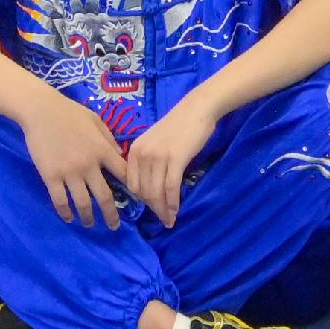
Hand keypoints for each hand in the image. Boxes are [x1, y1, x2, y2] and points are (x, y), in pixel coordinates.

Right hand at [23, 97, 132, 231]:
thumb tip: (120, 159)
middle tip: (114, 226)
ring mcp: (69, 172)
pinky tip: (69, 218)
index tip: (135, 201)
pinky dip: (65, 213)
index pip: (123, 174)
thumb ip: (109, 141)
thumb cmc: (70, 112)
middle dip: (111, 215)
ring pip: (83, 203)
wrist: (41, 110)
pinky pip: (60, 201)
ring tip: (90, 224)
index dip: (132, 189)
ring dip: (88, 217)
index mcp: (102, 150)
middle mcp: (89, 165)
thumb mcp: (96, 121)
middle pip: (104, 196)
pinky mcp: (51, 176)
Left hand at [122, 102, 214, 227]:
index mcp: (134, 151)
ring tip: (170, 220)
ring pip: (156, 192)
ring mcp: (158, 156)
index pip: (132, 185)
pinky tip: (176, 210)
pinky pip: (171, 188)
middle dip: (153, 209)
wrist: (197, 108)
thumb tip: (150, 187)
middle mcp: (142, 154)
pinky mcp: (175, 158)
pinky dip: (173, 203)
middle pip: (144, 191)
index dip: (142, 200)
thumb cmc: (178, 125)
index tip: (153, 208)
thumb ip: (148, 161)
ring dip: (163, 210)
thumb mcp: (154, 142)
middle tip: (163, 219)